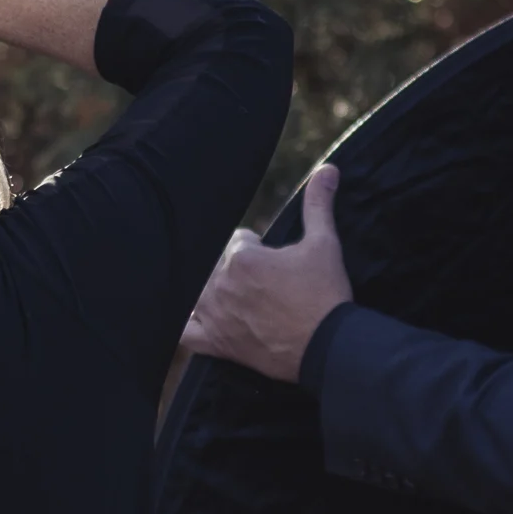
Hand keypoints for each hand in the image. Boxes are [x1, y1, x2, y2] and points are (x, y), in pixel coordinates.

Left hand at [180, 163, 352, 383]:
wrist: (326, 345)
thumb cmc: (325, 293)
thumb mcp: (324, 243)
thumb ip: (318, 204)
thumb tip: (328, 169)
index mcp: (240, 257)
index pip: (239, 240)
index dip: (258, 248)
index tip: (275, 261)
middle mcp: (218, 284)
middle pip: (217, 265)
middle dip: (238, 269)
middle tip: (265, 283)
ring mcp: (212, 315)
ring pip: (199, 293)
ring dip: (215, 291)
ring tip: (242, 297)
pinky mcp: (213, 343)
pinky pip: (184, 332)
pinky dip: (187, 324)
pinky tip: (197, 318)